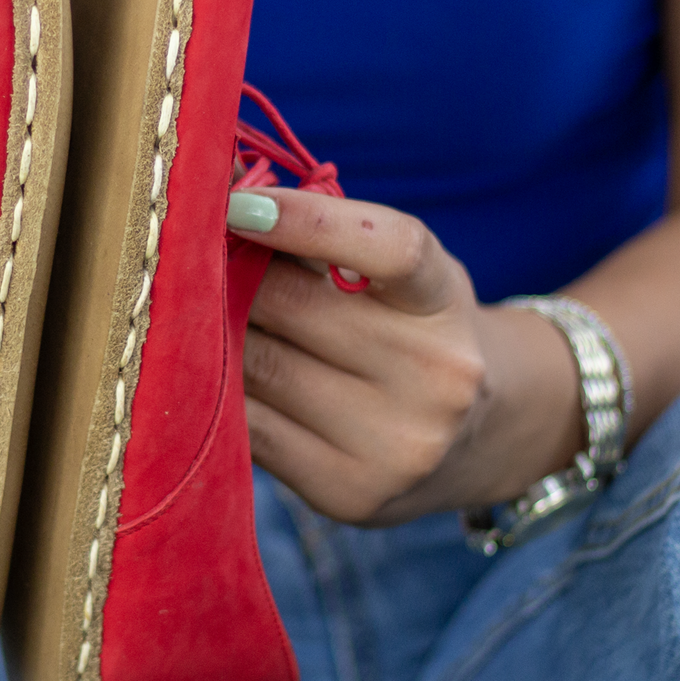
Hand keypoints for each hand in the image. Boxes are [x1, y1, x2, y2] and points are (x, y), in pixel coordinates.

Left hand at [230, 188, 583, 524]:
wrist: (483, 437)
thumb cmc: (414, 330)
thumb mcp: (400, 275)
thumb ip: (324, 235)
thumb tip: (219, 187)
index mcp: (442, 300)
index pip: (387, 248)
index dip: (307, 221)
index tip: (238, 204)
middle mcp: (434, 373)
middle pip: (290, 307)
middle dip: (229, 278)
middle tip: (197, 264)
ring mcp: (395, 442)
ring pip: (256, 367)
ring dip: (213, 337)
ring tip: (206, 322)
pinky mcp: (349, 493)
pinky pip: (249, 429)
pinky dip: (219, 395)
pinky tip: (217, 378)